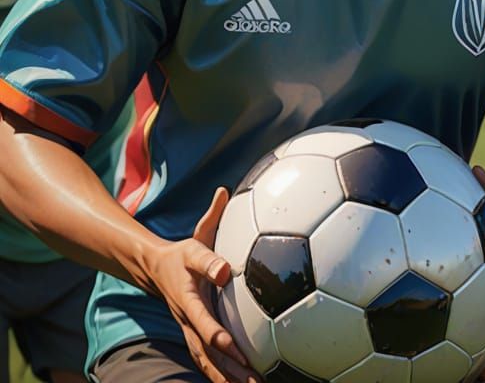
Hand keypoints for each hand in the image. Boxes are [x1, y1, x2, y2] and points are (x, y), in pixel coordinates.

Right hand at [141, 187, 254, 382]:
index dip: (214, 332)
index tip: (228, 343)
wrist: (157, 269)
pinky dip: (223, 375)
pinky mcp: (196, 337)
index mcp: (188, 299)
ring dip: (227, 378)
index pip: (202, 320)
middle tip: (250, 381)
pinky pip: (209, 361)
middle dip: (227, 369)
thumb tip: (223, 198)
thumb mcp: (195, 238)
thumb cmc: (182, 252)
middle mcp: (189, 322)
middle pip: (206, 352)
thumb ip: (211, 221)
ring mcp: (191, 333)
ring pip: (208, 362)